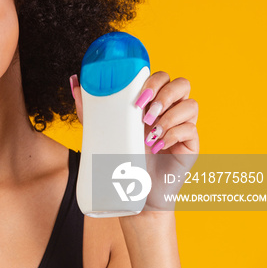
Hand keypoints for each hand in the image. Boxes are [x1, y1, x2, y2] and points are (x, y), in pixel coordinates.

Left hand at [70, 71, 198, 154]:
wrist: (134, 190)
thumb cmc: (121, 156)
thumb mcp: (104, 129)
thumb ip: (92, 108)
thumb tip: (74, 82)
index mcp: (152, 101)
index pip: (162, 77)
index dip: (153, 81)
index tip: (137, 98)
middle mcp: (170, 110)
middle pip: (182, 84)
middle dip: (164, 94)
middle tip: (146, 113)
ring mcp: (182, 126)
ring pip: (192, 104)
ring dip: (169, 115)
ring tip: (150, 131)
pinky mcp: (190, 145)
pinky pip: (191, 130)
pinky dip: (173, 135)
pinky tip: (157, 146)